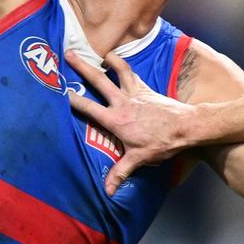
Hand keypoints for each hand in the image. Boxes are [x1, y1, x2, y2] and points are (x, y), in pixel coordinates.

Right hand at [65, 51, 198, 195]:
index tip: (56, 89)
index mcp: (116, 119)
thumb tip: (107, 192)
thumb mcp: (139, 159)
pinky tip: (119, 62)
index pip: (87, 107)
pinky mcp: (146, 88)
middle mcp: (123, 101)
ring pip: (118, 69)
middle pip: (98, 79)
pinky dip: (124, 66)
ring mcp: (135, 92)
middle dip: (82, 66)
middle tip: (68, 52)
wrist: (187, 126)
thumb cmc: (162, 142)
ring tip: (98, 51)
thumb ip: (120, 173)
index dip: (71, 98)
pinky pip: (132, 73)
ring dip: (107, 59)